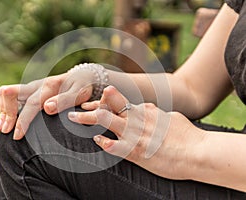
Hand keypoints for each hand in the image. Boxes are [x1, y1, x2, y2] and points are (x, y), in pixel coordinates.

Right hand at [0, 70, 95, 139]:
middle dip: (6, 112)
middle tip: (6, 131)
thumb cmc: (82, 87)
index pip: (31, 104)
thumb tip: (47, 108)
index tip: (17, 136)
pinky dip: (6, 109)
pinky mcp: (30, 91)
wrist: (82, 77)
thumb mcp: (79, 93)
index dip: (22, 120)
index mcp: (48, 86)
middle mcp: (37, 85)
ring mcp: (32, 88)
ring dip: (4, 111)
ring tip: (2, 129)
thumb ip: (64, 100)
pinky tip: (3, 122)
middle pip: (11, 93)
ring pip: (9, 94)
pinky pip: (12, 98)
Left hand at [68, 86, 204, 179]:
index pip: (121, 102)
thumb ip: (158, 114)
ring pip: (107, 121)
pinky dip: (103, 143)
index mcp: (147, 111)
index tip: (92, 100)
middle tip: (75, 104)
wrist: (199, 152)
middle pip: (109, 107)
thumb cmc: (189, 136)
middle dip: (91, 105)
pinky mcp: (136, 151)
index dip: (104, 100)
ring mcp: (136, 134)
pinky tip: (95, 141)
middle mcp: (138, 119)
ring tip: (73, 117)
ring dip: (88, 119)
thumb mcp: (172, 118)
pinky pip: (114, 146)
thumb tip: (153, 110)